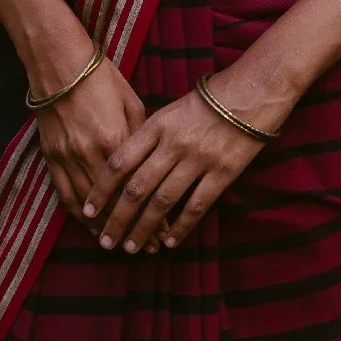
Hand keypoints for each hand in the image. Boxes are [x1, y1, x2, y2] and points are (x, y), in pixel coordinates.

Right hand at [35, 53, 145, 235]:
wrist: (60, 64)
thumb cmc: (101, 78)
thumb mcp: (131, 103)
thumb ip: (140, 137)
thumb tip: (152, 162)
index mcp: (115, 139)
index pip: (137, 189)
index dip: (151, 214)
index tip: (164, 233)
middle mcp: (89, 154)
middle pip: (114, 204)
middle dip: (132, 228)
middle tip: (147, 247)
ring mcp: (67, 157)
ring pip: (87, 206)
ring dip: (104, 228)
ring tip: (120, 244)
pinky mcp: (51, 157)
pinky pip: (64, 194)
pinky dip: (78, 215)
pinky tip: (89, 227)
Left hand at [83, 81, 279, 254]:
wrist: (252, 92)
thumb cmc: (207, 100)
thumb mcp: (170, 110)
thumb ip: (147, 135)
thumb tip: (122, 166)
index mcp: (157, 126)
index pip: (119, 162)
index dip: (101, 190)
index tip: (88, 211)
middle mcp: (173, 144)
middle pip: (137, 188)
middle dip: (117, 219)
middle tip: (105, 241)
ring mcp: (198, 160)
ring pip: (163, 203)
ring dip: (144, 229)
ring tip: (132, 248)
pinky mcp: (223, 173)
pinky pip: (196, 206)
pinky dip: (180, 227)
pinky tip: (169, 242)